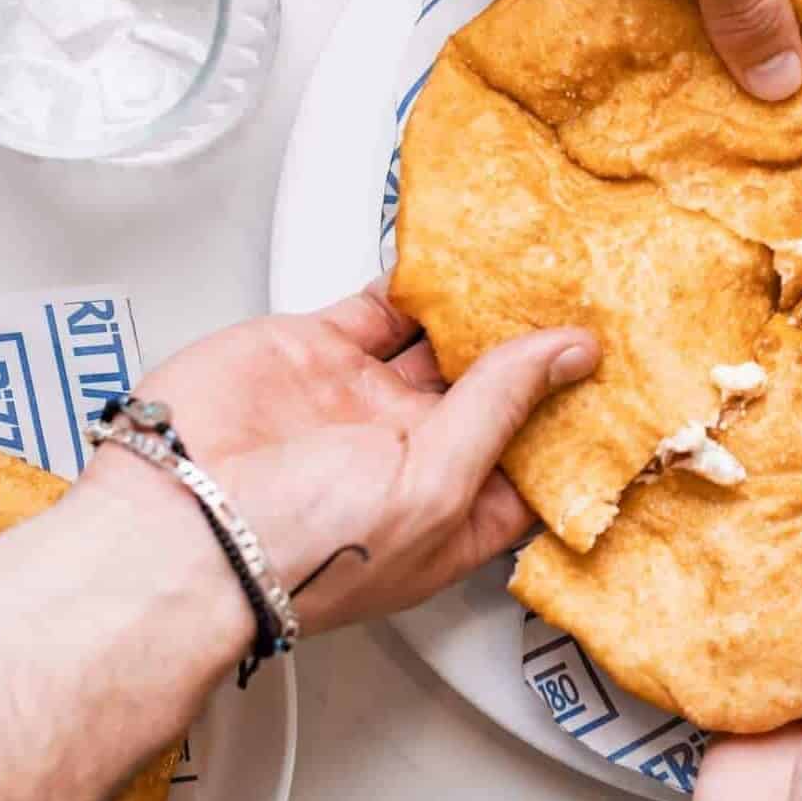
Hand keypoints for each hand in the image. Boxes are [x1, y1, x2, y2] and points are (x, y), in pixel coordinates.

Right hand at [79, 285, 596, 631]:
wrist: (173, 526)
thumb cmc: (297, 549)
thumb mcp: (433, 487)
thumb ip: (499, 408)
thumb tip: (568, 353)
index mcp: (452, 513)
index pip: (533, 460)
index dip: (576, 418)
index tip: (628, 371)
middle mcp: (410, 458)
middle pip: (496, 392)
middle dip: (539, 349)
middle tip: (597, 296)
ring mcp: (362, 402)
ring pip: (444, 339)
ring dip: (486, 304)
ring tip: (542, 263)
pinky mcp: (318, 351)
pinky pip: (382, 304)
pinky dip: (418, 276)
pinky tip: (458, 251)